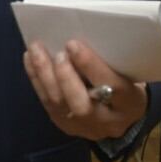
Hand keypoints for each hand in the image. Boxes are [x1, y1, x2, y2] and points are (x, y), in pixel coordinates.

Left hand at [23, 40, 147, 139]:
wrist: (124, 118)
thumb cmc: (127, 83)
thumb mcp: (131, 73)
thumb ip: (113, 60)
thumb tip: (82, 34)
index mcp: (130, 104)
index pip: (112, 87)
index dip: (90, 66)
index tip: (73, 44)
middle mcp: (107, 121)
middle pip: (81, 105)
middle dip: (65, 76)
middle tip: (58, 52)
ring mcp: (83, 127)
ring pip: (59, 105)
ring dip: (44, 75)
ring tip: (35, 49)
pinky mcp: (64, 125)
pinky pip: (47, 103)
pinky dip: (36, 79)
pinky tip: (30, 59)